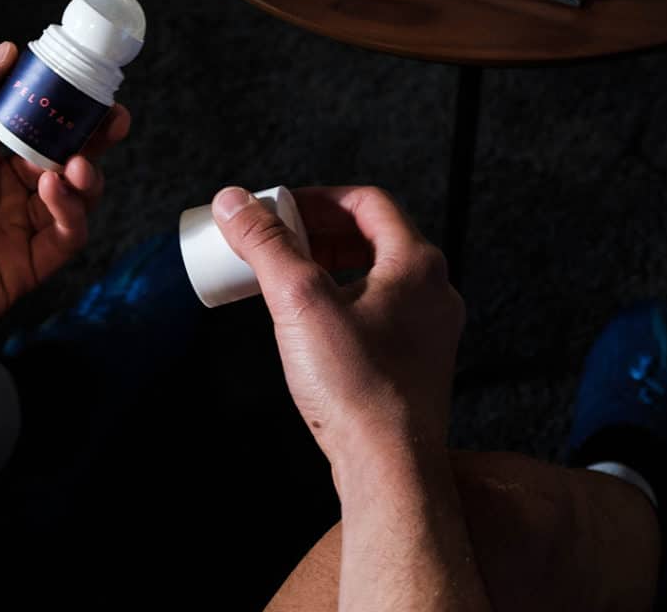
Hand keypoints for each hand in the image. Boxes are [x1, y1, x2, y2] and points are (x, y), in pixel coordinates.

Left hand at [0, 42, 129, 365]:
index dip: (58, 96)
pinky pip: (66, 235)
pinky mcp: (24, 266)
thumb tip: (6, 50)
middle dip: (91, 134)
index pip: (27, 111)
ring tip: (74, 167)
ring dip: (84, 173)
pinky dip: (73, 213)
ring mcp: (13, 223)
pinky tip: (56, 194)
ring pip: (72, 191)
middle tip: (113, 120)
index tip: (84, 80)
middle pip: (60, 149)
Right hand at [211, 185, 462, 466]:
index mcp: (416, 263)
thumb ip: (265, 244)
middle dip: (319, 231)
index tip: (281, 207)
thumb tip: (234, 203)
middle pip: (371, 236)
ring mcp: (427, 329)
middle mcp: (432, 291)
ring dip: (328, 266)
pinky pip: (376, 311)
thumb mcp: (299, 300)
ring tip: (288, 277)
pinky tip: (309, 322)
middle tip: (279, 238)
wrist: (389, 468)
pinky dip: (340, 301)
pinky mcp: (414, 362)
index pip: (367, 202)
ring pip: (374, 275)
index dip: (318, 198)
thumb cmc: (357, 387)